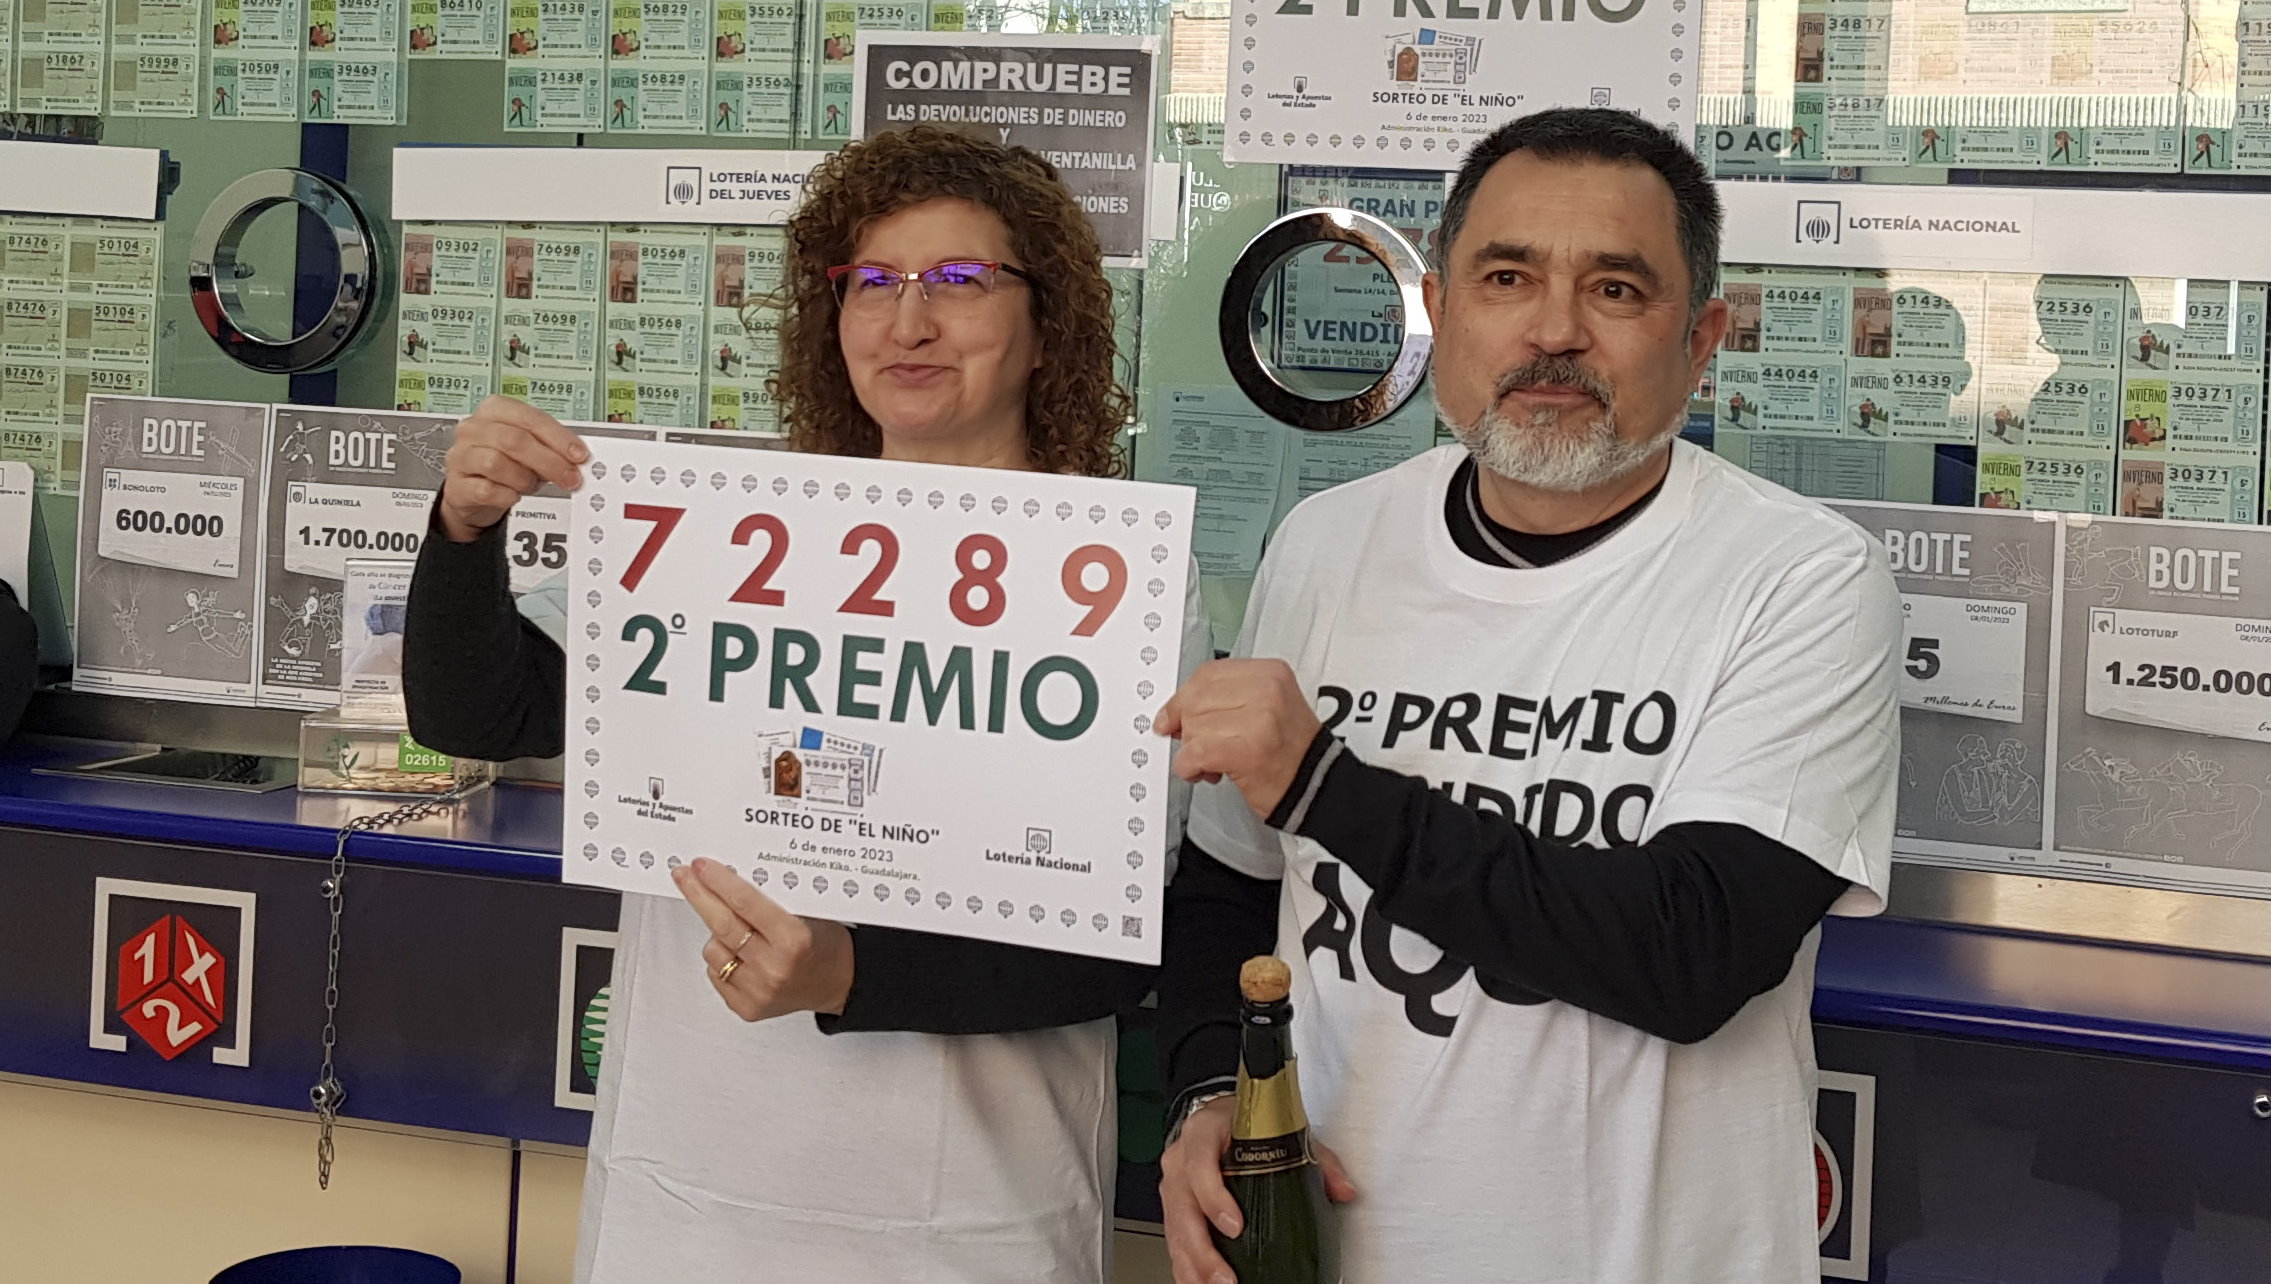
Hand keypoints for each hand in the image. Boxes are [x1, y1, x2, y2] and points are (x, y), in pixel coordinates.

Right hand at [436, 396, 588, 542]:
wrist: (473, 492)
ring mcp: (461, 455)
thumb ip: (551, 448)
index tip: (579, 455)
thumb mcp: (530, 449)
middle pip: (514, 440)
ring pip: (497, 464)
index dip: (558, 437)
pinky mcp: (457, 484)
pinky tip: (512, 495)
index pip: (530, 418)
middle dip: (549, 461)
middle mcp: (474, 428)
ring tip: (531, 485)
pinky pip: (486, 490)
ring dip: (524, 479)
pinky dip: (507, 496)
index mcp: (495, 410)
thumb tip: (576, 459)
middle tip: (569, 478)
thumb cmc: (505, 463)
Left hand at [672, 857, 855, 1021]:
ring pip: (713, 950)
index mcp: (794, 940)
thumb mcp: (808, 912)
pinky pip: (715, 974)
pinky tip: (742, 956)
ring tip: (742, 933)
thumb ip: (770, 898)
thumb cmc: (826, 945)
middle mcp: (774, 967)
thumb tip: (727, 878)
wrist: (840, 982)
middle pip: (722, 924)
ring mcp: (758, 990)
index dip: (718, 881)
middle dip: (699, 896)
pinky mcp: (746, 1007)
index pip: (745, 902)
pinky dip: (723, 960)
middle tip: (685, 877)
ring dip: (718, 935)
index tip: (701, 867)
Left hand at [1154, 659, 1323, 819]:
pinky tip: (1203, 771)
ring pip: (1193, 727)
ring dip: (1192, 751)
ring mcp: (1259, 719)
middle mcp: (1267, 690)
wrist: (1318, 785)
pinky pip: (1196, 752)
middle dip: (1188, 728)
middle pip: (1196, 699)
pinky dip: (1189, 767)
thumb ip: (1223, 700)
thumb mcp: (1264, 707)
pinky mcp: (1247, 750)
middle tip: (1200, 746)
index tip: (1172, 716)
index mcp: (1270, 673)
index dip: (1184, 698)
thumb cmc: (1291, 751)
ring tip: (1213, 762)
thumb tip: (1174, 711)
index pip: (1208, 674)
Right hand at [1160, 1096, 1356, 1283]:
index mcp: (1204, 1133)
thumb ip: (1316, 1159)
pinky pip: (1174, 1241)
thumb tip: (1344, 1190)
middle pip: (1183, 1208)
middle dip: (1203, 1249)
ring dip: (1194, 1265)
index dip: (1214, 1197)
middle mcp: (1181, 1160)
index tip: (1235, 1225)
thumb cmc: (1242, 1124)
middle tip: (1226, 1276)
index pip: (1200, 1164)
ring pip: (1175, 1230)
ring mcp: (1174, 1186)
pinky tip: (1200, 1283)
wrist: (1217, 1118)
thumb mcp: (1281, 1131)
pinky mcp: (1173, 1208)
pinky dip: (1186, 1266)